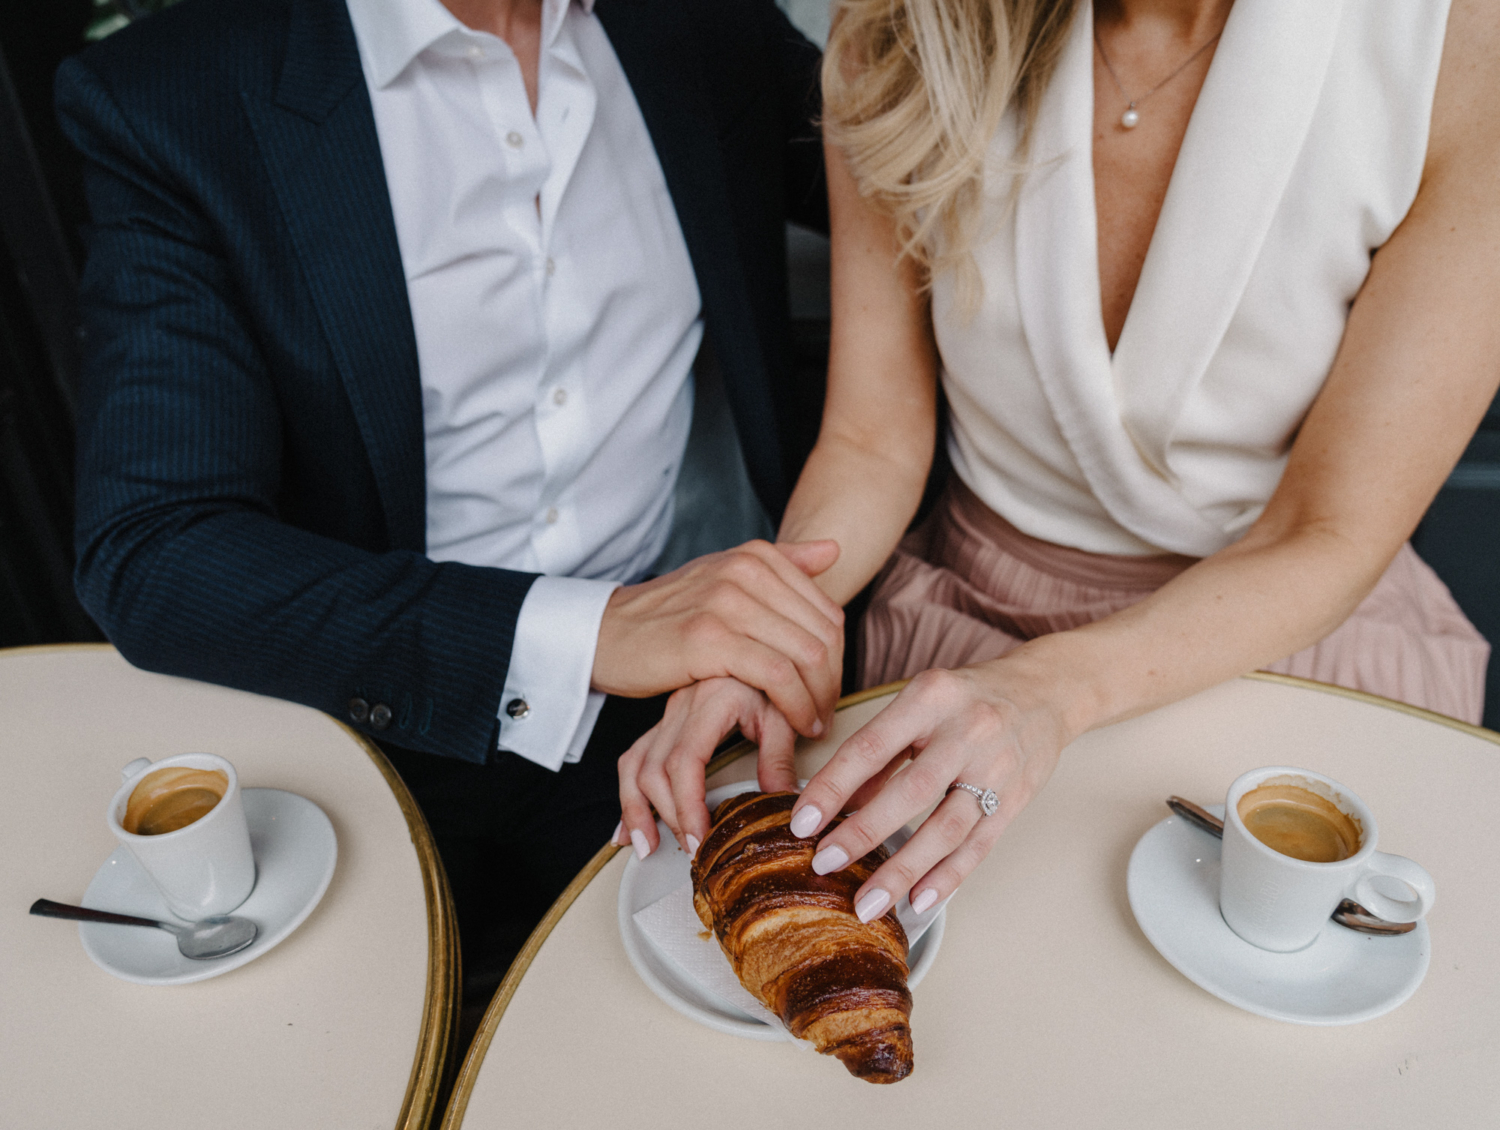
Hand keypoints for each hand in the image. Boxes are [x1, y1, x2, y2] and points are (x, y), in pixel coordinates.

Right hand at [593, 540, 843, 737]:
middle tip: (827, 713)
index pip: (827, 611)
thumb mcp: (723, 578)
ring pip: (806, 655)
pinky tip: (795, 724)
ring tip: (813, 724)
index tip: (829, 690)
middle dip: (833, 683)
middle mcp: (745, 571)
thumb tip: (834, 549)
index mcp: (755, 556)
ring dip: (819, 699)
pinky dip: (795, 706)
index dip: (839, 659)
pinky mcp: (710, 639)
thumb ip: (781, 563)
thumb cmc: (668, 616)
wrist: (606, 634)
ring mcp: (727, 602)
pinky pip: (776, 675)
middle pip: (823, 635)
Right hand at [615, 677, 795, 857]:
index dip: (688, 805)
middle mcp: (680, 708)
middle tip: (692, 850)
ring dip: (638, 810)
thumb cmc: (769, 677)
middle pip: (656, 770)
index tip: (700, 838)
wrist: (755, 640)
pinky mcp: (664, 724)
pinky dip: (628, 796)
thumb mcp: (782, 712)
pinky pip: (634, 759)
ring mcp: (667, 716)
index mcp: (710, 702)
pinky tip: (628, 828)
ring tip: (648, 848)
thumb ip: (779, 756)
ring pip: (635, 765)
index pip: (686, 761)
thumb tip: (781, 803)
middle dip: (669, 816)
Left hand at [784, 665, 1072, 922]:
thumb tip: (835, 803)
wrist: (1046, 691)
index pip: (871, 747)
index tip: (801, 823)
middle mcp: (967, 731)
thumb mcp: (919, 703)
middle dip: (864, 832)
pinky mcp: (1016, 800)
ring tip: (868, 903)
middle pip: (912, 790)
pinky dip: (946, 877)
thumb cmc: (969, 697)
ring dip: (903, 870)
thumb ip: (880, 750)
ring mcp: (997, 768)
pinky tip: (918, 901)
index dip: (833, 787)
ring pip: (947, 828)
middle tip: (825, 864)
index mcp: (930, 697)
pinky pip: (978, 846)